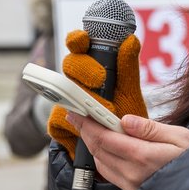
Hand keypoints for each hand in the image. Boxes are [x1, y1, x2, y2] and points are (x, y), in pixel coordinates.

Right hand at [47, 30, 147, 160]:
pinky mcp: (60, 124)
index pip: (79, 47)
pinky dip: (71, 125)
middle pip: (69, 67)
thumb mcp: (129, 92)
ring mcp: (66, 103)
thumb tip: (130, 41)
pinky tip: (83, 128)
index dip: (77, 40)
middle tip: (100, 78)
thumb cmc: (125, 116)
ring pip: (61, 93)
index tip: (82, 39)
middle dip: (83, 69)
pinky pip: (57, 119)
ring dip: (77, 98)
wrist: (121, 150)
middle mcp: (77, 83)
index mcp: (92, 69)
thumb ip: (127, 68)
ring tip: (96, 106)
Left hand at [68, 112, 188, 189]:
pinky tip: (108, 150)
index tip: (76, 111)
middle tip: (78, 116)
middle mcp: (133, 174)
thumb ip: (150, 129)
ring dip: (93, 146)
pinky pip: (111, 176)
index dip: (87, 123)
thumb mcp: (182, 137)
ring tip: (92, 130)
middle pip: (98, 150)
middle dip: (85, 132)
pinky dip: (104, 160)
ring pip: (101, 164)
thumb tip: (126, 120)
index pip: (104, 137)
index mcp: (143, 156)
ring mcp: (132, 188)